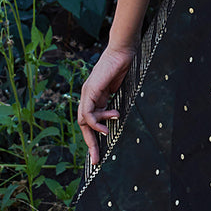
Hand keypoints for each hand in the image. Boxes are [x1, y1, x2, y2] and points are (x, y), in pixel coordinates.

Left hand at [77, 42, 135, 164]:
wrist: (124, 51)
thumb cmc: (126, 67)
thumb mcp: (122, 91)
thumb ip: (118, 104)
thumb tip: (121, 119)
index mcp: (96, 97)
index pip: (90, 122)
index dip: (95, 138)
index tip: (100, 155)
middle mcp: (89, 96)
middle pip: (84, 125)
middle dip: (91, 144)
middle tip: (96, 160)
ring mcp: (88, 93)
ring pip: (84, 120)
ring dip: (93, 133)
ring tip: (106, 136)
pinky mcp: (91, 91)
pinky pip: (88, 113)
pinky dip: (96, 122)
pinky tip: (106, 127)